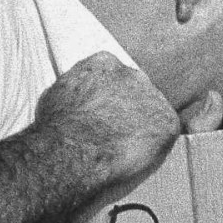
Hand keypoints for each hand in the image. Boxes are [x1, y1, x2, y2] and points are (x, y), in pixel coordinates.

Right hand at [33, 52, 181, 188]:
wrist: (72, 151)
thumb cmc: (56, 130)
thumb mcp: (57, 96)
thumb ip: (75, 92)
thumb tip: (76, 101)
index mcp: (104, 64)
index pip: (114, 76)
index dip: (109, 99)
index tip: (103, 115)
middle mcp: (132, 73)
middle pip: (136, 92)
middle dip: (128, 111)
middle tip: (115, 136)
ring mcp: (152, 96)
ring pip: (153, 113)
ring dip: (143, 130)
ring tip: (123, 151)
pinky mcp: (166, 123)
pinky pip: (166, 135)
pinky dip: (156, 148)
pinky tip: (136, 158)